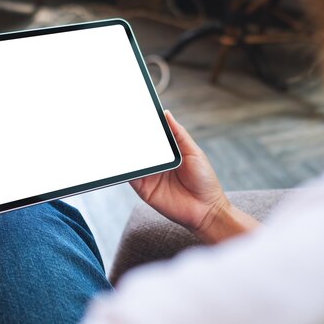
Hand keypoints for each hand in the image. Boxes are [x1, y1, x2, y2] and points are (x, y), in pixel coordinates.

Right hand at [130, 111, 229, 238]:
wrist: (206, 210)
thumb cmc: (204, 180)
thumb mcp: (194, 152)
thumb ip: (179, 134)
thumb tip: (166, 113)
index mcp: (167, 152)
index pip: (151, 136)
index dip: (143, 126)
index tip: (133, 113)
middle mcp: (156, 162)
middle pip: (138, 147)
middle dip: (129, 136)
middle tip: (120, 124)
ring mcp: (148, 175)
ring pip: (131, 160)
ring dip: (124, 151)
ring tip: (117, 138)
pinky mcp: (143, 189)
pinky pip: (130, 176)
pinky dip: (124, 169)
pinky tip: (122, 160)